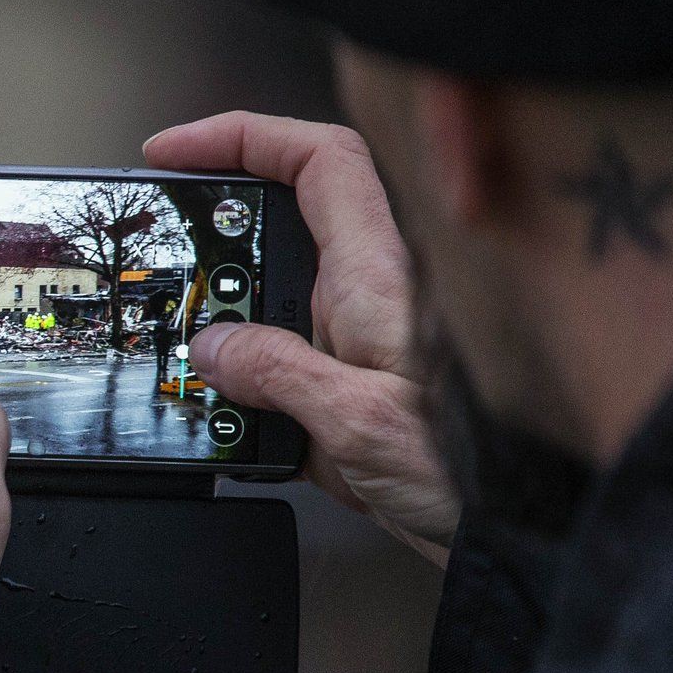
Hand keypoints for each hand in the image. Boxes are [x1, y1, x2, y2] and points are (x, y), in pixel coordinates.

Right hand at [146, 112, 460, 560]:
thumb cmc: (473, 473)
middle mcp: (370, 297)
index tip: (178, 151)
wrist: (511, 537)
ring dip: (219, 320)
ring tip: (180, 352)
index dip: (245, 136)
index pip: (317, 161)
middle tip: (160, 250)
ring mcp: (359, 343)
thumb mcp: (360, 420)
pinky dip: (235, 381)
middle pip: (284, 221)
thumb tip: (216, 348)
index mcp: (379, 277)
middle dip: (213, 233)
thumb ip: (276, 373)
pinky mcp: (348, 392)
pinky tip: (219, 413)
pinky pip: (274, 364)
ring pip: (271, 296)